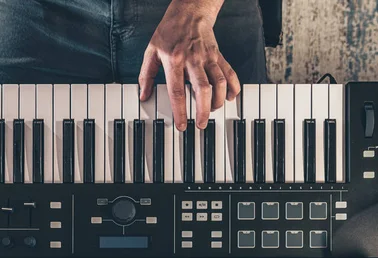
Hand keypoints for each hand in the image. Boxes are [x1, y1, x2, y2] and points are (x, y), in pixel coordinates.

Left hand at [139, 0, 240, 130]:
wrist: (189, 11)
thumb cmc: (169, 32)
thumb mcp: (151, 51)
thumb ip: (147, 75)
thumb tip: (144, 95)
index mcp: (174, 60)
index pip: (177, 91)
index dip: (180, 111)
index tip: (182, 125)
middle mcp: (192, 59)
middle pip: (202, 89)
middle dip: (203, 110)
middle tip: (201, 124)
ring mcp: (208, 57)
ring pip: (219, 82)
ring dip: (218, 100)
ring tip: (212, 110)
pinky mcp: (218, 55)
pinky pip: (229, 72)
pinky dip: (233, 86)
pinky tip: (230, 97)